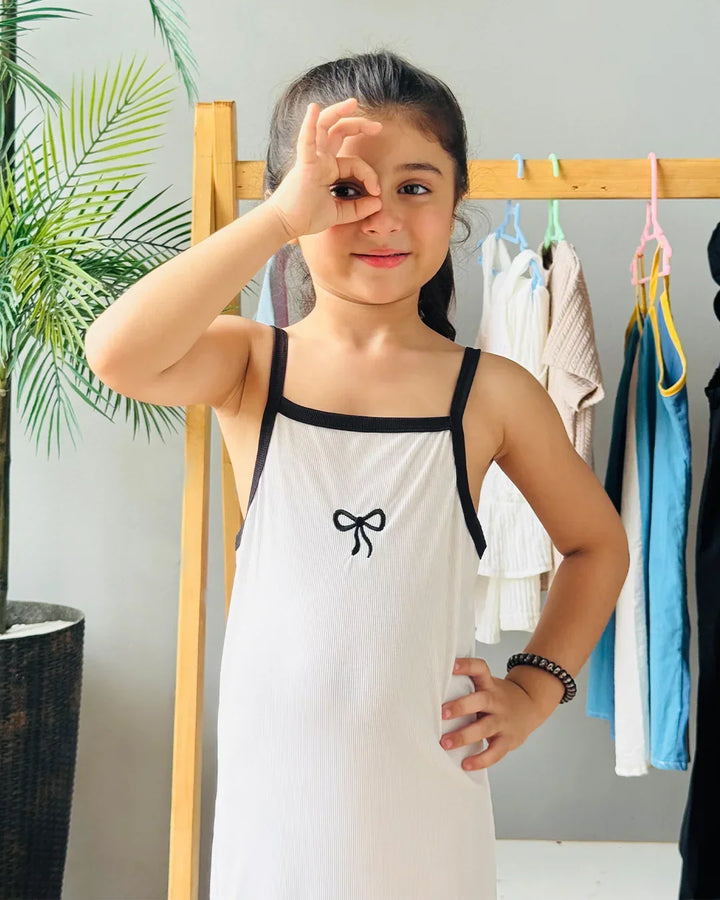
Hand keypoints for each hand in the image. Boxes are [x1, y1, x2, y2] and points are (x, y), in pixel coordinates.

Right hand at [266, 97, 383, 239]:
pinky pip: (306, 141)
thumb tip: (378, 202)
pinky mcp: (304, 165)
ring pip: (324, 126)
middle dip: (359, 124)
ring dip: (338, 112)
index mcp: (328, 169)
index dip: (369, 175)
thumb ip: (358, 208)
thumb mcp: (339, 213)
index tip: (376, 192)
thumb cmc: (306, 218)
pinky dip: (309, 124)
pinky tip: (313, 109)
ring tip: (353, 103)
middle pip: (339, 131)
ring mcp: (311, 159)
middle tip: (378, 127)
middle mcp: (320, 159)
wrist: (286, 225)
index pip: (355, 162)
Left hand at [439, 657, 543, 769]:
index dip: (467, 665)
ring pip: (485, 728)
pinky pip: (495, 752)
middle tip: (441, 713)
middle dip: (460, 706)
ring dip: (464, 736)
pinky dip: (481, 760)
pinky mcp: (508, 740)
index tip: (451, 665)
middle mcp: (496, 701)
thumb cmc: (497, 697)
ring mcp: (503, 720)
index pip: (480, 669)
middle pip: (481, 700)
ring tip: (445, 743)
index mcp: (489, 685)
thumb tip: (431, 689)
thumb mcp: (487, 685)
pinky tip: (466, 764)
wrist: (531, 705)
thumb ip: (467, 687)